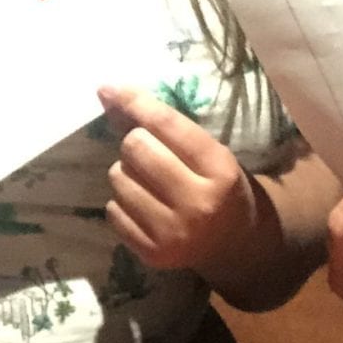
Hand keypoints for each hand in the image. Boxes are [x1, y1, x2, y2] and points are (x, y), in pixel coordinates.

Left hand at [98, 87, 263, 277]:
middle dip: (135, 143)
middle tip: (150, 154)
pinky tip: (145, 206)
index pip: (166, 124)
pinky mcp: (153, 253)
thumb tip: (108, 94)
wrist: (235, 243)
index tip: (109, 89)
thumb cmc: (216, 185)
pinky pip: (113, 210)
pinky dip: (122, 202)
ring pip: (119, 178)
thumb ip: (162, 125)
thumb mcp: (205, 151)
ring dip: (126, 173)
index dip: (135, 102)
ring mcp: (174, 232)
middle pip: (136, 148)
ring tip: (149, 183)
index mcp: (220, 169)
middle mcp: (199, 203)